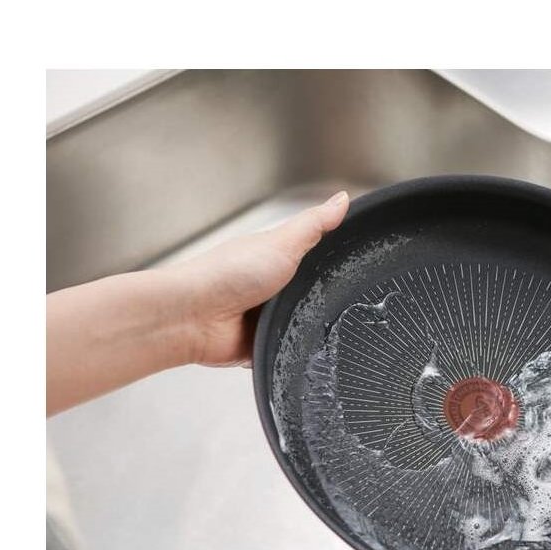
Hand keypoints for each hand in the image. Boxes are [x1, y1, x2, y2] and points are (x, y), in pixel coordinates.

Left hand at [173, 190, 348, 366]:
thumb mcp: (282, 242)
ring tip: (299, 320)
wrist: (194, 317)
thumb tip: (342, 198)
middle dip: (322, 300)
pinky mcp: (261, 345)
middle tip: (326, 298)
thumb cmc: (227, 274)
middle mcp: (270, 288)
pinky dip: (290, 350)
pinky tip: (287, 341)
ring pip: (304, 324)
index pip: (316, 258)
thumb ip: (314, 225)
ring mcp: (265, 318)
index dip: (335, 261)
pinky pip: (288, 351)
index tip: (356, 263)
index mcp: (275, 258)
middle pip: (314, 295)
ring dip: (305, 326)